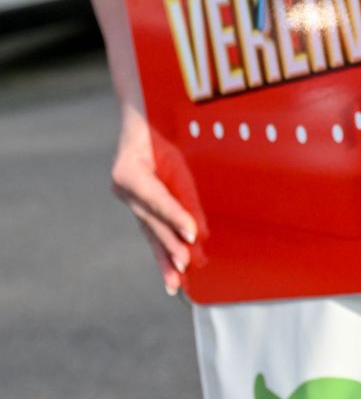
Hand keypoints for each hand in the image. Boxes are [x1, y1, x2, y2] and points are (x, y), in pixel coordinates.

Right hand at [112, 107, 197, 294]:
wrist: (140, 114)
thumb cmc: (161, 127)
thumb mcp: (175, 153)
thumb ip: (185, 191)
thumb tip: (199, 229)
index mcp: (128, 171)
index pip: (156, 199)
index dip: (175, 218)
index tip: (192, 236)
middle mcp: (123, 188)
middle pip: (150, 222)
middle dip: (169, 247)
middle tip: (185, 269)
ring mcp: (127, 197)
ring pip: (149, 231)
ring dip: (164, 258)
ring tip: (175, 284)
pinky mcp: (137, 203)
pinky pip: (151, 229)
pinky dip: (163, 249)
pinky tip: (171, 271)